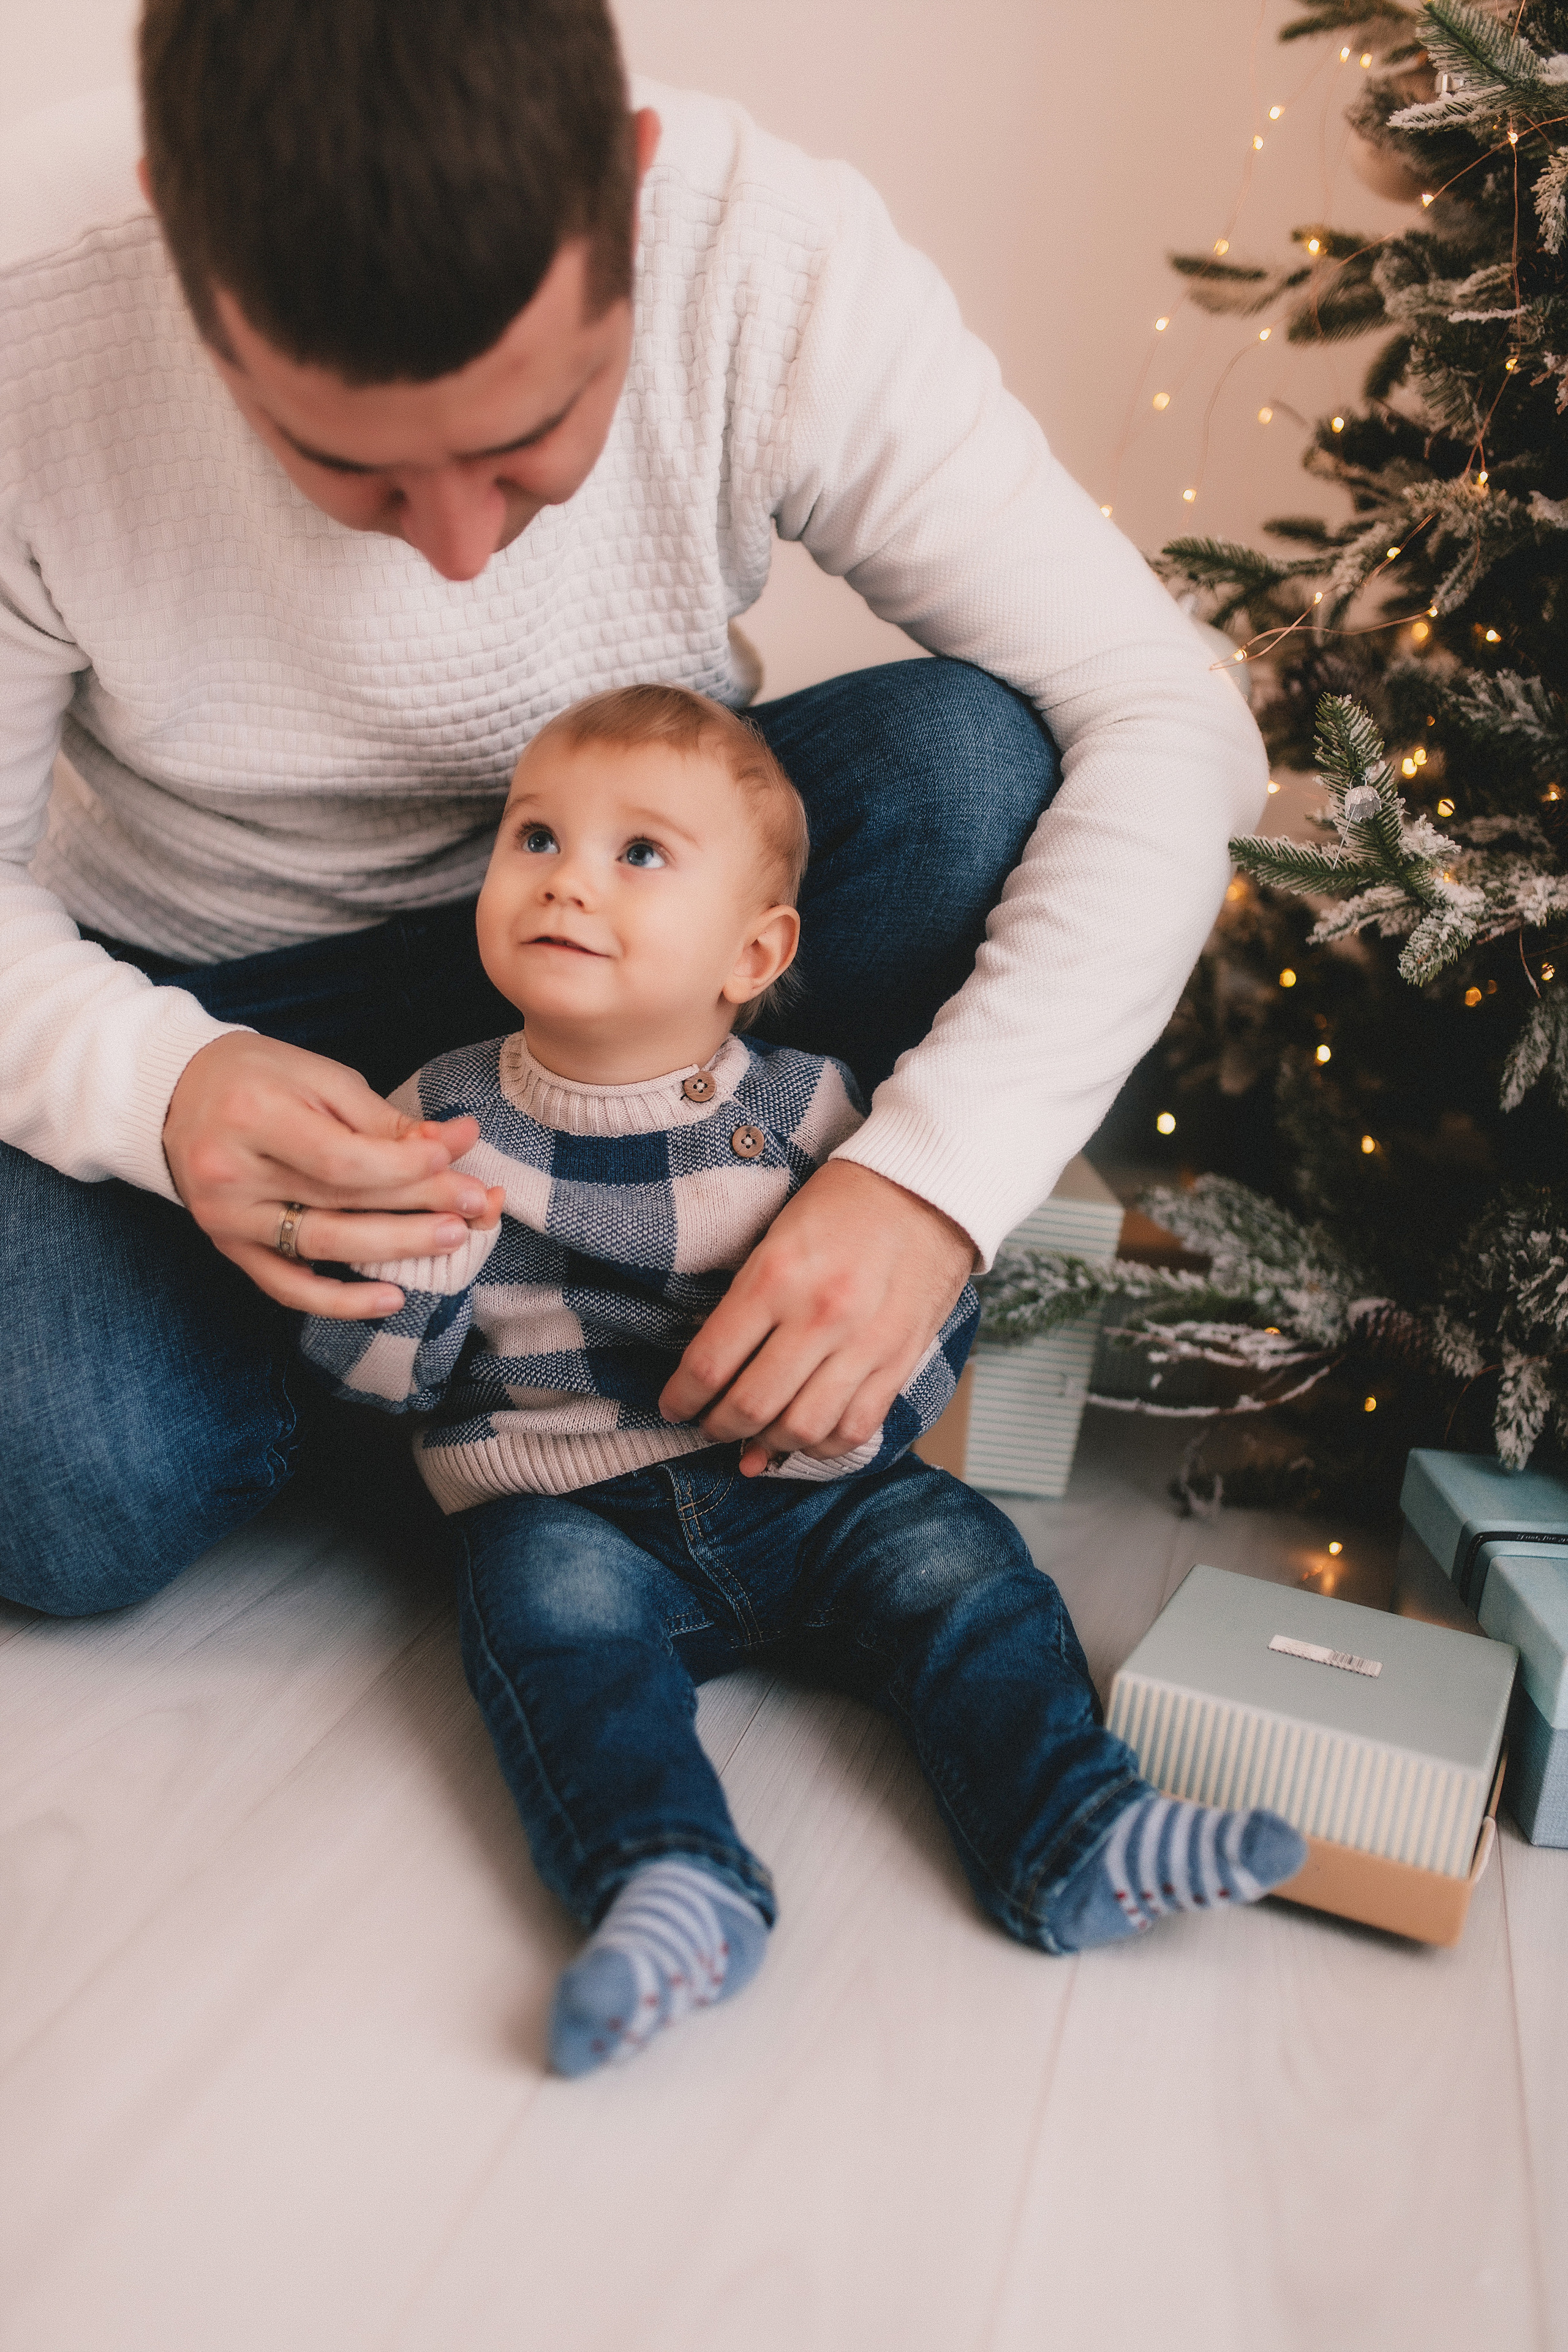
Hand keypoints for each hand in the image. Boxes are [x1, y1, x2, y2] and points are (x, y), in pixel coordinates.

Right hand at [163, 1031, 503, 1318]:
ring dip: (394, 1249)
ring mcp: (227, 1217)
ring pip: (322, 1246)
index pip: (343, 1159)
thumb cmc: (257, 1075)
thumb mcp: (319, 1077)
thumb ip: (383, 1119)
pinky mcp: (228, 1245)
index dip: (405, 1164)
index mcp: (252, 1116)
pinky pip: (286, 1287)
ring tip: (451, 1240)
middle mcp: (231, 1173)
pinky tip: (390, 1299)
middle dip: (418, 1204)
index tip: (453, 1154)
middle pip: (340, 1202)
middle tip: (475, 1205)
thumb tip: (455, 1142)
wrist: (175, 1092)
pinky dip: (338, 1301)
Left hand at [659, 1160, 975, 1475]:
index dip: (681, 1398)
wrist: (928, 1190)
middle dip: (718, 1427)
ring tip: (753, 1439)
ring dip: (767, 1444)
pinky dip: (823, 1446)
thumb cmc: (844, 1205)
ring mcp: (864, 1344)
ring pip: (802, 1428)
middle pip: (751, 1406)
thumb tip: (717, 1366)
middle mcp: (820, 1316)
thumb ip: (745, 1300)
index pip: (710, 1364)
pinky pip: (855, 1429)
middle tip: (709, 1425)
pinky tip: (805, 1438)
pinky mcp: (899, 1361)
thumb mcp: (776, 1236)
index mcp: (776, 1277)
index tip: (673, 1407)